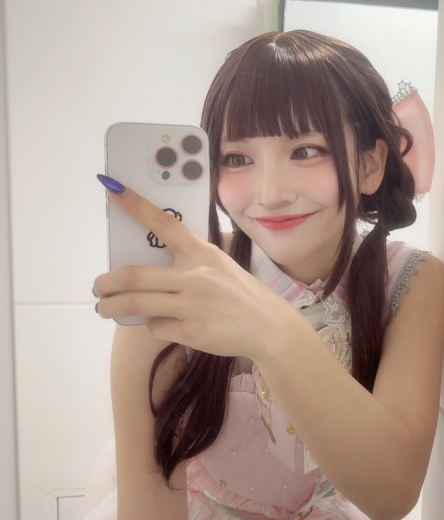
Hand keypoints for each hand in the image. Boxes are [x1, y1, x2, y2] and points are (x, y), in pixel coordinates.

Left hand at [94, 182, 292, 357]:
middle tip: (98, 286)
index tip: (111, 188)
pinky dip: (153, 327)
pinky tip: (165, 325)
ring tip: (104, 308)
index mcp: (201, 252)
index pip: (163, 222)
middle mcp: (194, 275)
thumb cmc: (240, 294)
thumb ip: (187, 264)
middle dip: (105, 282)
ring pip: (134, 304)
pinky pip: (155, 327)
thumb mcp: (219, 266)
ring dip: (111, 307)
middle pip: (133, 275)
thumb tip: (146, 272)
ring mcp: (192, 304)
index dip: (134, 205)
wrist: (269, 326)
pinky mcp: (191, 331)